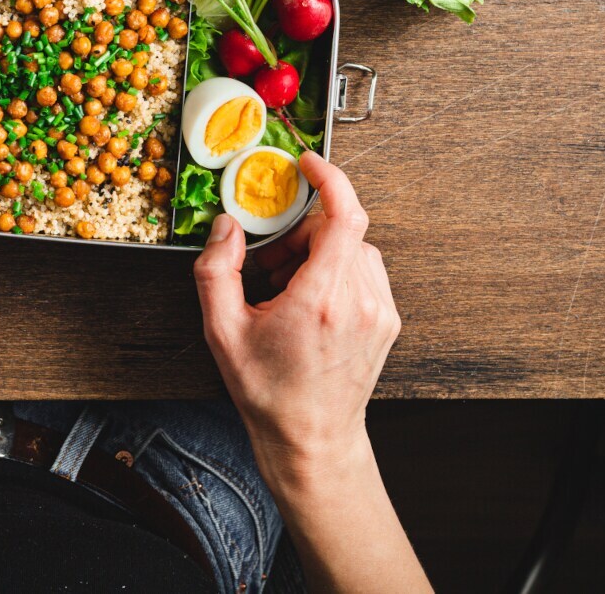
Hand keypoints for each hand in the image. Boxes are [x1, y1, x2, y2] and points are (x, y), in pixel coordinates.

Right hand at [194, 152, 400, 479]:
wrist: (311, 441)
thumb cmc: (268, 392)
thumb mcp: (222, 331)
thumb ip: (217, 271)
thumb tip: (227, 227)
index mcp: (322, 299)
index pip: (344, 216)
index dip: (330, 179)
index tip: (308, 164)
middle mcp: (360, 301)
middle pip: (340, 231)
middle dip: (302, 232)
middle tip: (269, 262)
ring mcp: (380, 312)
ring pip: (354, 249)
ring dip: (319, 252)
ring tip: (286, 287)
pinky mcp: (387, 321)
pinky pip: (365, 271)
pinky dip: (337, 270)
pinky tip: (309, 300)